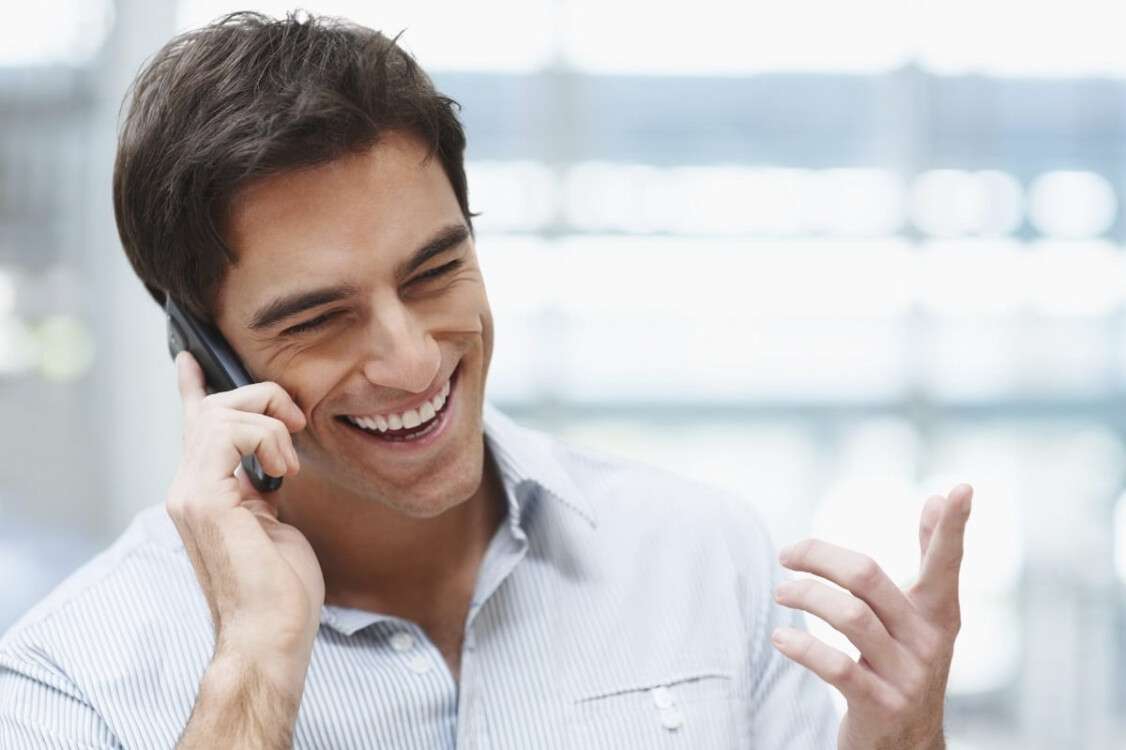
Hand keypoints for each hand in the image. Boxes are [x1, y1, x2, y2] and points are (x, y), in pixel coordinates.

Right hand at [166, 351, 323, 686]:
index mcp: (203, 494)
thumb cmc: (280, 589)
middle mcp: (186, 489)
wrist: (271, 633)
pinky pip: (230, 432)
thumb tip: (272, 463)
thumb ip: (261, 488)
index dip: (192, 390)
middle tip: (298, 425)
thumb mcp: (274, 523)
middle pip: (213, 408)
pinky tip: (283, 472)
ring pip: (220, 411)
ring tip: (290, 461)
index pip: (193, 428)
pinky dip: (267, 438)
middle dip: (262, 399)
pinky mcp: (204, 499)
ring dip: (269, 420)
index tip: (188, 361)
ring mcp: (189, 494)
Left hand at [771, 484, 972, 749]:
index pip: (946, 561)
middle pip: (868, 577)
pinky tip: (780, 639)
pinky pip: (835, 666)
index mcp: (939, 613)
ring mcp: (907, 676)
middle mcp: (929, 641)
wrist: (908, 748)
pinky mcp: (880, 707)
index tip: (958, 488)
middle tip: (787, 554)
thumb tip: (936, 496)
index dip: (952, 527)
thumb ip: (931, 559)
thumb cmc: (907, 666)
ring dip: (804, 597)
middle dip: (819, 557)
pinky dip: (801, 647)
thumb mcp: (923, 617)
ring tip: (781, 592)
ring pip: (849, 617)